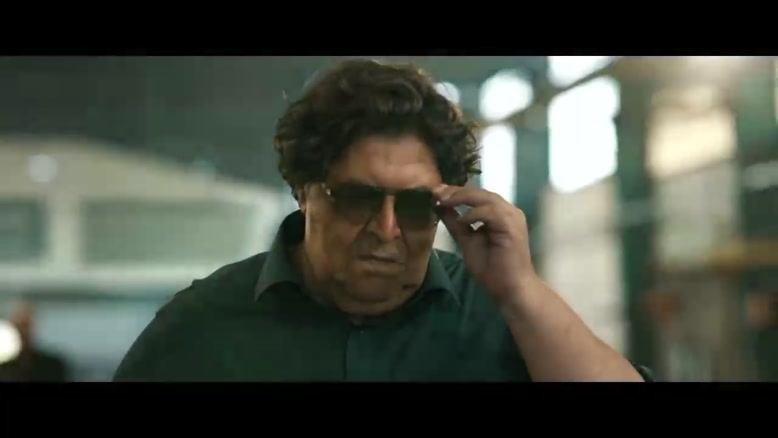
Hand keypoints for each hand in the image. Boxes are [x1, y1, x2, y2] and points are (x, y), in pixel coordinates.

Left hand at [434, 185, 536, 304]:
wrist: (510, 289)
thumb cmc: (492, 269)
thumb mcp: (467, 241)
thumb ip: (456, 224)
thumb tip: (439, 207)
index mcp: (499, 214)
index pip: (477, 196)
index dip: (456, 192)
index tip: (435, 192)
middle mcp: (508, 212)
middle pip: (480, 193)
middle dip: (457, 191)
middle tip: (436, 192)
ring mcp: (512, 217)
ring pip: (486, 198)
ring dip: (463, 198)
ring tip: (444, 201)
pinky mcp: (512, 226)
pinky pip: (491, 212)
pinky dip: (474, 213)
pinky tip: (461, 220)